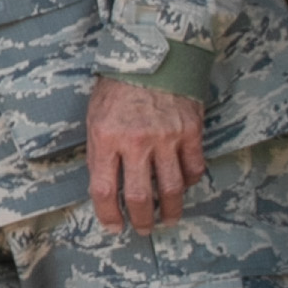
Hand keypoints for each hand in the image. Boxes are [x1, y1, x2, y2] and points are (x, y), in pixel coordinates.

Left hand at [87, 75, 208, 235]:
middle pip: (140, 196)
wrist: (150, 58)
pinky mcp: (191, 132)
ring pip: (172, 188)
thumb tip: (105, 187)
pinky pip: (193, 168)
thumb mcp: (94, 118)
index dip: (108, 214)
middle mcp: (136, 141)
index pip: (104, 189)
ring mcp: (167, 137)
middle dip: (141, 220)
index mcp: (105, 138)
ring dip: (170, 210)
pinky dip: (189, 182)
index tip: (113, 226)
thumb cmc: (116, 88)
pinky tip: (183, 187)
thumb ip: (100, 152)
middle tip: (142, 230)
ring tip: (167, 219)